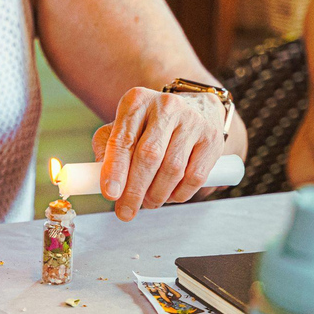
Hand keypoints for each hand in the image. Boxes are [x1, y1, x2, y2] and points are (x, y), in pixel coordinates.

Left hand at [93, 87, 224, 220]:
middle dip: (135, 190)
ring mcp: (192, 121)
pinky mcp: (212, 139)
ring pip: (172, 169)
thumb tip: (101, 177)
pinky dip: (179, 194)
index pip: (123, 139)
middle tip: (125, 212)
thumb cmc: (151, 125)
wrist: (195, 109)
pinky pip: (194, 177)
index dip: (115, 170)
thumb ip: (108, 148)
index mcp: (137, 101)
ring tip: (148, 203)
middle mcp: (166, 106)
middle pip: (149, 156)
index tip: (110, 195)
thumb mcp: (125, 127)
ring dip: (157, 194)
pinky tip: (169, 196)